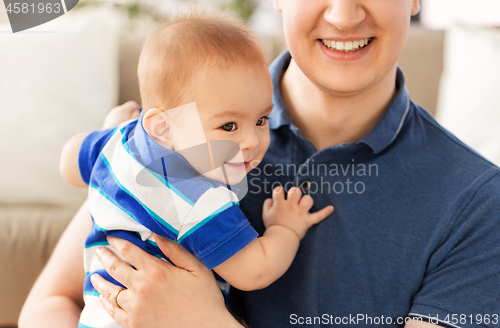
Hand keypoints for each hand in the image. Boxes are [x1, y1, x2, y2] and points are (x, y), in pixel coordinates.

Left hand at [90, 235, 242, 327]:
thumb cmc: (205, 299)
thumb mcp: (197, 269)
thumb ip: (176, 251)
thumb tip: (158, 233)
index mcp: (156, 271)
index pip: (129, 251)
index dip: (118, 241)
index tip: (111, 236)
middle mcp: (141, 287)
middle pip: (115, 268)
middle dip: (105, 256)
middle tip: (99, 250)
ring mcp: (135, 307)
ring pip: (109, 291)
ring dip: (100, 281)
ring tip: (94, 276)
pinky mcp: (134, 324)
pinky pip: (112, 311)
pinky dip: (105, 303)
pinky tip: (102, 298)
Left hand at [101, 101, 140, 129]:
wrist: (110, 138)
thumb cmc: (124, 130)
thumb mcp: (135, 122)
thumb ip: (137, 114)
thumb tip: (137, 111)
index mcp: (124, 109)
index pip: (133, 104)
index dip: (137, 110)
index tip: (138, 117)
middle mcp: (116, 110)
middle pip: (126, 109)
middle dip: (129, 115)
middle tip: (132, 123)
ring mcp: (110, 115)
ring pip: (120, 114)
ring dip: (123, 119)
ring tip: (125, 128)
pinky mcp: (107, 121)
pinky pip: (114, 119)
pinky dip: (118, 122)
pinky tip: (119, 129)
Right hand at [262, 186, 333, 239]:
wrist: (280, 240)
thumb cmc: (272, 227)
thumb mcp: (265, 214)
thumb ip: (267, 204)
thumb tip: (271, 199)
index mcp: (280, 204)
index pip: (279, 190)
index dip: (279, 191)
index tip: (279, 195)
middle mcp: (291, 206)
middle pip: (296, 191)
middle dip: (294, 193)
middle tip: (292, 199)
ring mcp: (301, 213)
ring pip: (308, 199)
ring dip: (306, 201)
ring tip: (303, 205)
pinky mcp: (308, 221)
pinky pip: (319, 216)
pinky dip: (325, 212)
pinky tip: (331, 208)